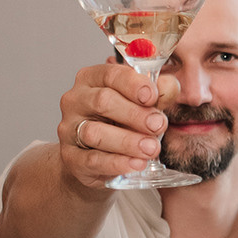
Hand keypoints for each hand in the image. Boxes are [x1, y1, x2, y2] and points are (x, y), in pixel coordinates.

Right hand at [55, 59, 181, 188]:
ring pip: (95, 132)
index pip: (111, 74)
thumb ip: (158, 94)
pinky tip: (137, 163)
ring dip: (127, 141)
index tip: (153, 97)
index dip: (134, 84)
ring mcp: (68, 129)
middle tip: (159, 125)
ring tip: (152, 148)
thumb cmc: (122, 123)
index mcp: (92, 79)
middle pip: (102, 101)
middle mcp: (75, 100)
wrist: (99, 160)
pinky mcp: (70, 158)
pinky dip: (117, 162)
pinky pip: (92, 160)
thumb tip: (170, 86)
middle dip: (135, 114)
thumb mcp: (142, 105)